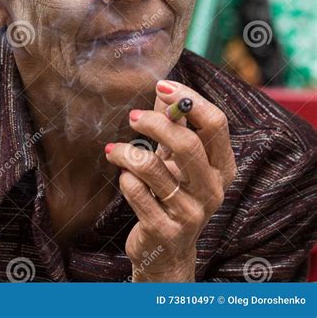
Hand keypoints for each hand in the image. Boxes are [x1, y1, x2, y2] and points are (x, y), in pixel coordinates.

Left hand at [104, 80, 236, 281]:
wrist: (166, 252)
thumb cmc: (172, 194)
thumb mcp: (177, 158)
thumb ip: (174, 124)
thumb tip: (163, 87)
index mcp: (223, 167)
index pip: (216, 123)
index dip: (189, 99)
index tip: (163, 85)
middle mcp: (213, 191)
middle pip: (187, 143)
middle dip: (154, 123)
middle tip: (132, 117)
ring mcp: (190, 213)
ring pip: (152, 168)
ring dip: (127, 152)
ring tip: (114, 150)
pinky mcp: (164, 230)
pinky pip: (135, 191)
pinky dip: (123, 178)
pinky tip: (123, 178)